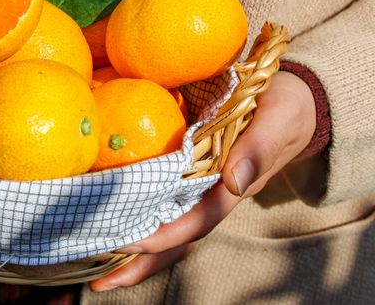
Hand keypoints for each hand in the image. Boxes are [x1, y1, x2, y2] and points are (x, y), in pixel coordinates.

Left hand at [89, 71, 317, 291]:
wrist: (290, 99)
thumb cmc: (285, 108)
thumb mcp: (279, 119)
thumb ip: (260, 148)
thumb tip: (235, 181)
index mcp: (231, 190)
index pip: (195, 222)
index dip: (163, 237)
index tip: (129, 244)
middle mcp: (210, 195)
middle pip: (173, 238)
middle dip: (139, 263)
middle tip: (98, 284)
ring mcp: (197, 187)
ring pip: (161, 224)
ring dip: (130, 247)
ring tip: (92, 265)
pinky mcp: (185, 171)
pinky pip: (157, 198)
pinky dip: (132, 211)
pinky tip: (103, 215)